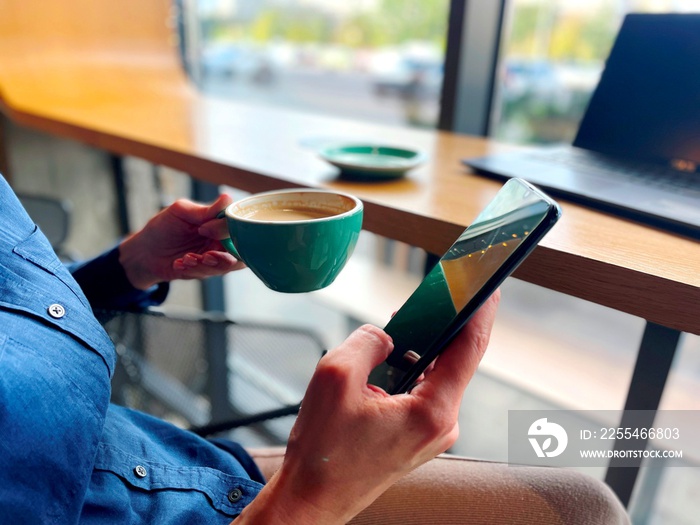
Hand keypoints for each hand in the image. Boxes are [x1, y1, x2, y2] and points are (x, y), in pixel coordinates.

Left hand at [118, 195, 245, 289]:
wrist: (144, 251)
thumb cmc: (163, 227)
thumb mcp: (182, 212)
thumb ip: (206, 210)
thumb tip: (228, 198)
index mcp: (220, 225)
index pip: (240, 229)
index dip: (230, 232)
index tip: (206, 230)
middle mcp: (222, 242)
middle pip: (240, 254)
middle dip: (224, 258)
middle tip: (206, 255)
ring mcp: (214, 258)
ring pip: (224, 267)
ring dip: (206, 265)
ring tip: (187, 258)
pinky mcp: (203, 272)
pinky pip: (207, 274)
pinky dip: (193, 269)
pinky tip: (178, 263)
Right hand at [233, 291, 499, 523]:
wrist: (313, 499)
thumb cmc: (323, 453)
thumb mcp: (335, 377)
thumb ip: (367, 341)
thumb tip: (385, 335)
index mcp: (431, 411)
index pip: (468, 347)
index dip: (479, 310)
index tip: (488, 284)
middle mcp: (440, 424)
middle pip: (453, 360)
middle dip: (440, 324)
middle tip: (432, 295)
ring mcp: (430, 432)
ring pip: (435, 375)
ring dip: (419, 349)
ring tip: (402, 327)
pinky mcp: (417, 436)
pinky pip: (422, 391)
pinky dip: (410, 370)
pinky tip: (391, 359)